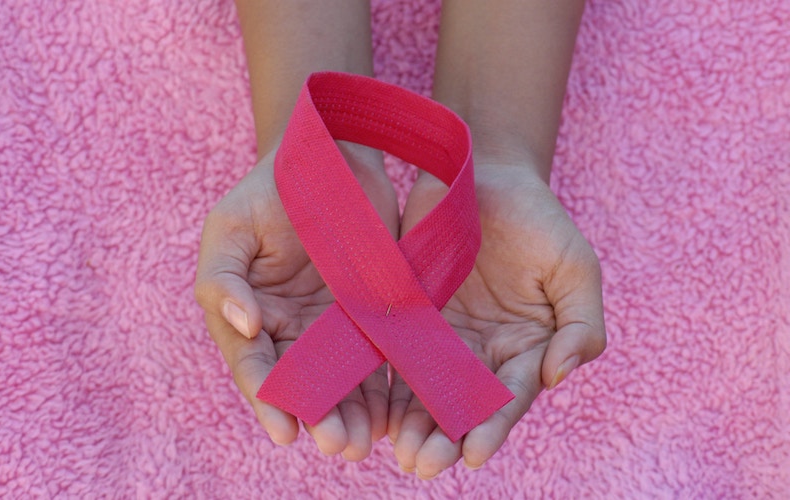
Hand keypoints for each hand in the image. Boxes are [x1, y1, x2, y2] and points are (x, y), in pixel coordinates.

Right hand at [194, 142, 398, 460]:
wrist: (331, 156)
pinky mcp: (372, 312)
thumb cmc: (270, 190)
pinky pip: (377, 355)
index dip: (268, 400)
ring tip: (367, 442)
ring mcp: (332, 324)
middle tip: (339, 445)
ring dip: (353, 414)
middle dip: (319, 417)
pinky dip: (384, 386)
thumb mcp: (231, 228)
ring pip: (342, 380)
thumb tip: (246, 328)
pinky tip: (396, 412)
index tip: (286, 432)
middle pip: (302, 385)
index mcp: (249, 314)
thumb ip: (224, 279)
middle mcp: (290, 328)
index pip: (255, 365)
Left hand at [388, 164, 606, 477]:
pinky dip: (382, 385)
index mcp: (525, 348)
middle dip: (444, 438)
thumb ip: (581, 323)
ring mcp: (441, 337)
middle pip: (462, 406)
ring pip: (423, 391)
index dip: (493, 426)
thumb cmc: (537, 220)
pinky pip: (391, 354)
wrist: (484, 176)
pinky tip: (371, 410)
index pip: (509, 397)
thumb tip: (560, 375)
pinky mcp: (406, 315)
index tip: (474, 454)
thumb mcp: (574, 266)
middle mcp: (481, 353)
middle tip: (423, 465)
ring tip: (398, 453)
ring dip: (411, 425)